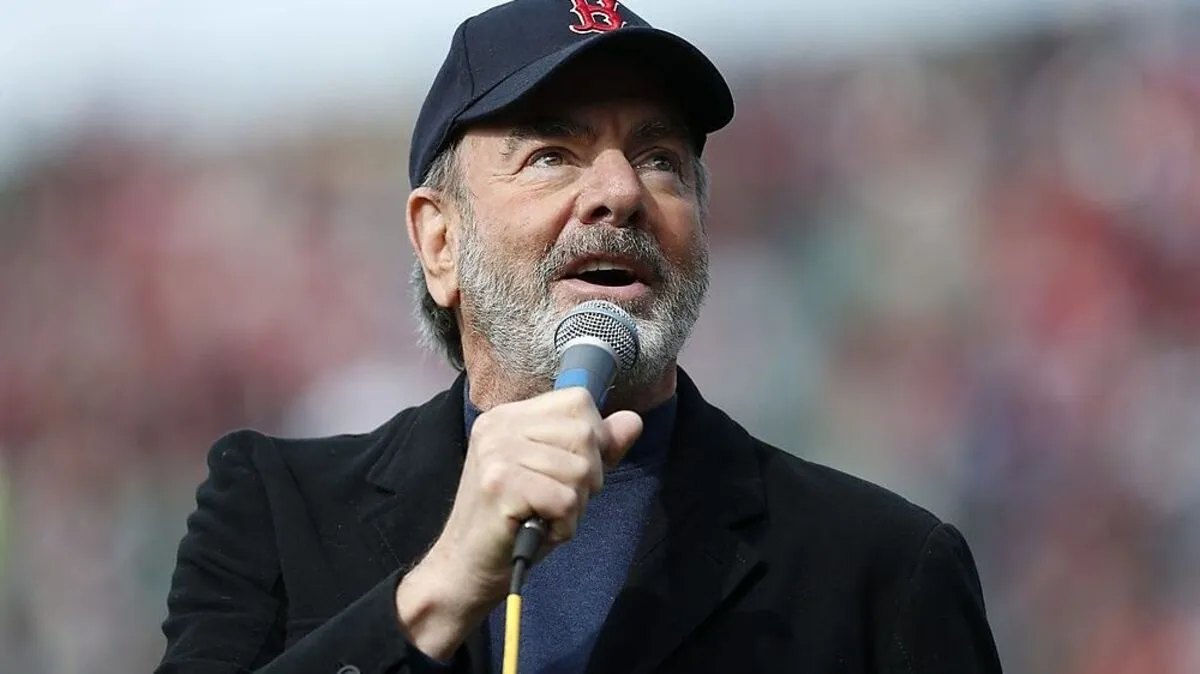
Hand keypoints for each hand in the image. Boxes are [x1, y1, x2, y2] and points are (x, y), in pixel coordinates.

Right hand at [394, 387, 643, 659]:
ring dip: (574, 505)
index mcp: (509, 415)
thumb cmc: (516, 523)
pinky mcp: (499, 484)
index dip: (594, 438)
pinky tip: (539, 529)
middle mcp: (499, 425)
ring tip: (543, 516)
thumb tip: (633, 420)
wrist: (465, 569)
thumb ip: (596, 448)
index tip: (572, 471)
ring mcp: (496, 452)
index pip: (578, 400)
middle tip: (555, 501)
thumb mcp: (559, 477)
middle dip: (588, 477)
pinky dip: (563, 524)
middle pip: (585, 434)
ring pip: (580, 469)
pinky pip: (565, 499)